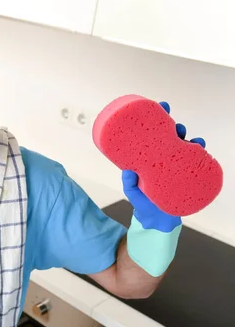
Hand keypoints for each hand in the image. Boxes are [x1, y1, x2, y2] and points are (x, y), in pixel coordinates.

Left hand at [122, 101, 205, 231]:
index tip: (158, 106)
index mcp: (149, 157)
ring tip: (186, 136)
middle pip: (170, 136)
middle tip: (174, 125)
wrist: (157, 220)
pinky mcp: (186, 174)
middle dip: (174, 125)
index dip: (156, 119)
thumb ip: (129, 184)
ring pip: (184, 145)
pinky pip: (195, 160)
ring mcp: (176, 165)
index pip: (152, 134)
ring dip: (187, 137)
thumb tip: (127, 172)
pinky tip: (199, 146)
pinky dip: (199, 151)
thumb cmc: (143, 203)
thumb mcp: (132, 192)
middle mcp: (163, 158)